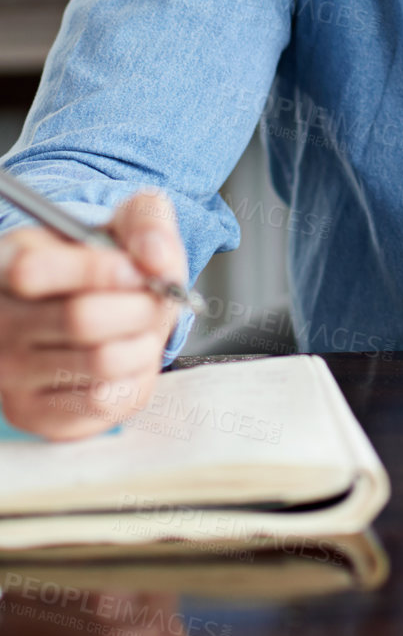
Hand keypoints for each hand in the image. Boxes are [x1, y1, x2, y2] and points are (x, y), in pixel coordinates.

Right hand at [0, 189, 185, 439]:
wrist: (90, 311)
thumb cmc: (103, 265)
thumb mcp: (122, 223)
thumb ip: (146, 221)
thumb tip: (156, 259)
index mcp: (9, 264)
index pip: (33, 271)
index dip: (99, 269)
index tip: (134, 268)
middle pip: (81, 320)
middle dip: (139, 306)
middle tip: (154, 299)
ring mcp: (11, 373)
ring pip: (102, 362)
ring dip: (144, 342)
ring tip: (141, 328)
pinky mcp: (34, 414)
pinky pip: (105, 402)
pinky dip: (136, 376)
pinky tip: (128, 357)